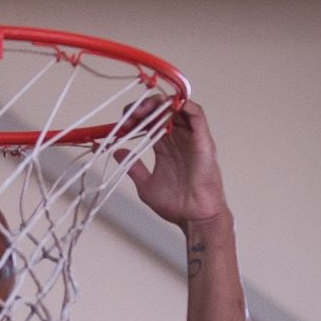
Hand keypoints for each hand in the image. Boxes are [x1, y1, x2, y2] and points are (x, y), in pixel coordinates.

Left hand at [118, 99, 227, 228]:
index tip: (121, 123)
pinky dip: (183, 105)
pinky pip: (197, 114)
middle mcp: (178, 139)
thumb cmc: (175, 204)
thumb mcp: (146, 185)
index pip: (150, 122)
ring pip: (178, 107)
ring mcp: (191, 138)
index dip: (135, 117)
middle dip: (144, 107)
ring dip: (160, 103)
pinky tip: (169, 106)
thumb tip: (117, 152)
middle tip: (130, 114)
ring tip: (144, 110)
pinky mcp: (203, 140)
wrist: (194, 217)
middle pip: (162, 110)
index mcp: (165, 147)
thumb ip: (133, 167)